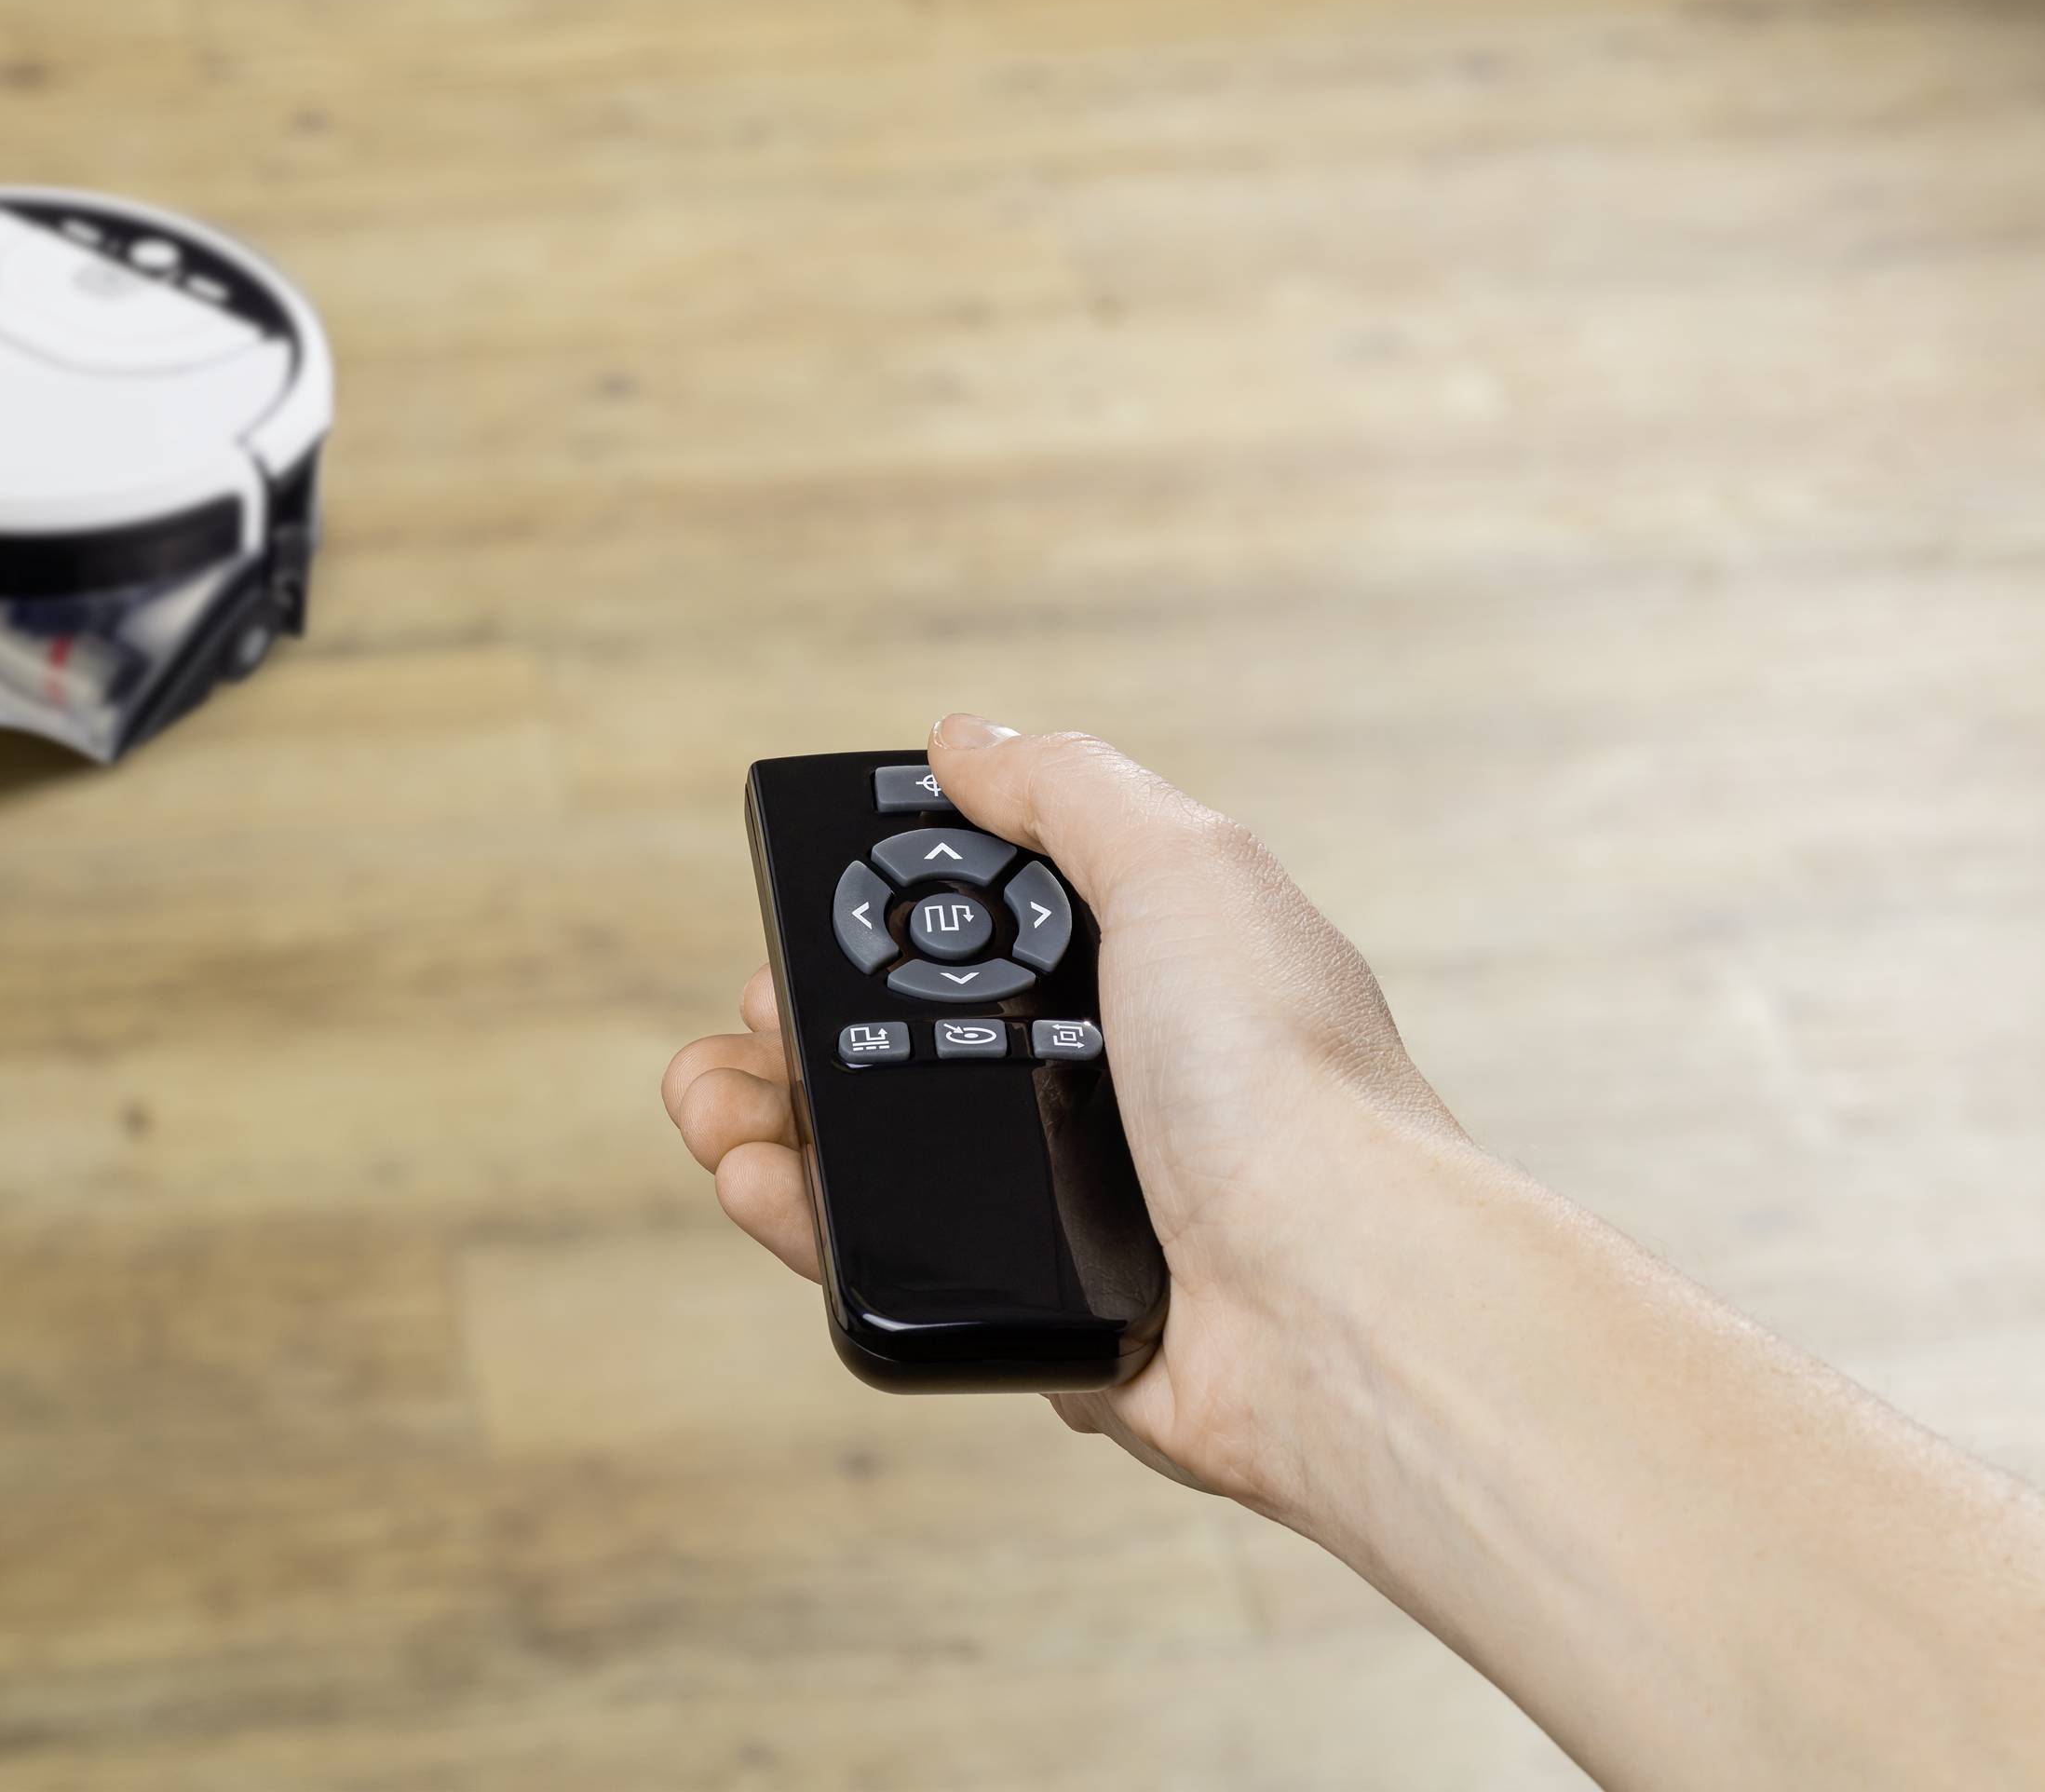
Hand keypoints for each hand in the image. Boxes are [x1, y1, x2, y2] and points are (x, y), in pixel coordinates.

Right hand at [662, 714, 1476, 1518]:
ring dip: (772, 1123)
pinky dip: (808, 1223)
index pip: (976, 937)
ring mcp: (1066, 1204)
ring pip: (878, 1156)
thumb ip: (1066, 792)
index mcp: (1141, 979)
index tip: (810, 922)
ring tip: (711, 1110)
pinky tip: (759, 1183)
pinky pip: (894, 1259)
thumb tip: (966, 738)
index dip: (881, 923)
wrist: (1333, 1296)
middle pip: (904, 1047)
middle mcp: (1104, 1087)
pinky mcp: (1034, 1307)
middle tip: (754, 1030)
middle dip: (798, 1029)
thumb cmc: (1287, 1080)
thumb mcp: (1180, 869)